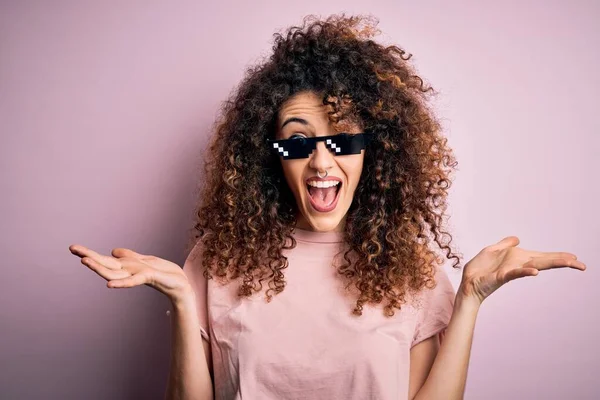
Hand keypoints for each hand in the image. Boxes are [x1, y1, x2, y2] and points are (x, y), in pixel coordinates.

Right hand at [69, 244, 193, 304]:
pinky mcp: (148, 278)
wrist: (181, 284)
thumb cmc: (165, 273)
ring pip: (114, 272)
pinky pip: (132, 281)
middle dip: (89, 256)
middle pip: (105, 264)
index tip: (73, 248)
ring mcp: (136, 275)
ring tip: (84, 261)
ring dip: (99, 267)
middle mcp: (128, 272)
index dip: (90, 253)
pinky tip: (109, 285)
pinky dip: (121, 283)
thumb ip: (130, 256)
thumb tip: (114, 251)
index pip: (105, 259)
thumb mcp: (146, 260)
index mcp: (127, 266)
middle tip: (72, 249)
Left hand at [458, 236, 585, 304]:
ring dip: (551, 263)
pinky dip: (525, 271)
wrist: (468, 281)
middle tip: (581, 264)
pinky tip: (535, 271)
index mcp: (518, 257)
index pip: (542, 256)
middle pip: (545, 261)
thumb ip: (505, 244)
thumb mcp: (492, 250)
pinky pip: (516, 273)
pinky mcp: (502, 276)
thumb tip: (517, 238)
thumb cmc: (480, 269)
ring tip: (568, 262)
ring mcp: (512, 270)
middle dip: (562, 261)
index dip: (558, 256)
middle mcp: (519, 264)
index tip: (575, 257)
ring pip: (535, 265)